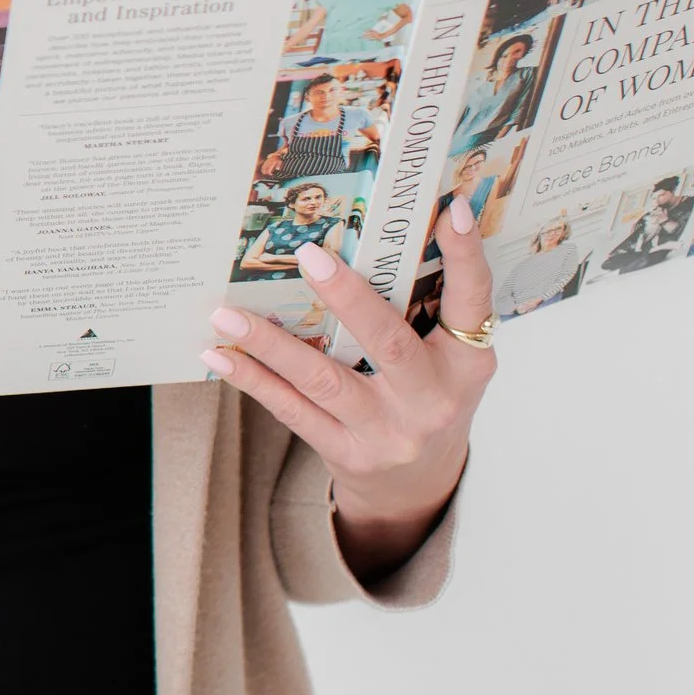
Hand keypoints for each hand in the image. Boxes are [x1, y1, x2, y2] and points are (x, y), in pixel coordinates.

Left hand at [201, 199, 495, 581]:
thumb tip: (371, 236)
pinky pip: (292, 410)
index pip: (473, 303)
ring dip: (270, 343)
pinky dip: (253, 379)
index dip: (466, 258)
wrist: (420, 484)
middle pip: (389, 344)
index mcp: (467, 364)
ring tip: (226, 313)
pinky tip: (219, 355)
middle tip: (310, 255)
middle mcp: (432, 400)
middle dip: (349, 299)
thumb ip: (426, 310)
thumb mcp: (446, 359)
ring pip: (323, 380)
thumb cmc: (427, 398)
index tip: (451, 210)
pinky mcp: (347, 453)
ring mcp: (388, 432)